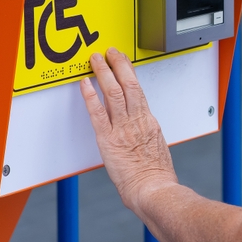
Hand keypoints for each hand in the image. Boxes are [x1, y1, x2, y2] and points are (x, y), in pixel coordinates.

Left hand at [80, 48, 177, 212]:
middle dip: (119, 64)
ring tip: (96, 60)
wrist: (153, 190)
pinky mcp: (108, 140)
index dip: (130, 73)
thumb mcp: (156, 149)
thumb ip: (146, 136)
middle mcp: (137, 120)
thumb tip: (140, 133)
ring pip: (114, 92)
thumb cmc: (156, 177)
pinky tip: (85, 84)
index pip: (139, 91)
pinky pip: (98, 112)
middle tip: (111, 52)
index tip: (124, 63)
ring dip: (104, 72)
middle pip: (129, 84)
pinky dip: (90, 96)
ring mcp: (123, 128)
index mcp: (149, 122)